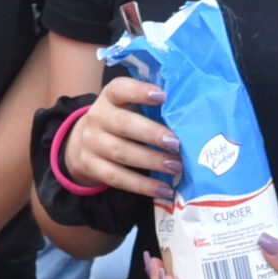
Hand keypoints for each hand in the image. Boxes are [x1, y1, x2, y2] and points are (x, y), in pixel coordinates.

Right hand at [64, 76, 179, 200]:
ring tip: (176, 167)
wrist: (85, 141)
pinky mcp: (91, 166)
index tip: (162, 96)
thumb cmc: (121, 120)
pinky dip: (142, 185)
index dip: (139, 91)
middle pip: (123, 124)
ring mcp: (91, 143)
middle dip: (151, 134)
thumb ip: (152, 107)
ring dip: (151, 161)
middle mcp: (97, 117)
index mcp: (110, 97)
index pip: (120, 89)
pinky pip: (118, 178)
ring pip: (121, 153)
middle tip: (176, 143)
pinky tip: (164, 189)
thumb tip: (192, 114)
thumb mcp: (129, 106)